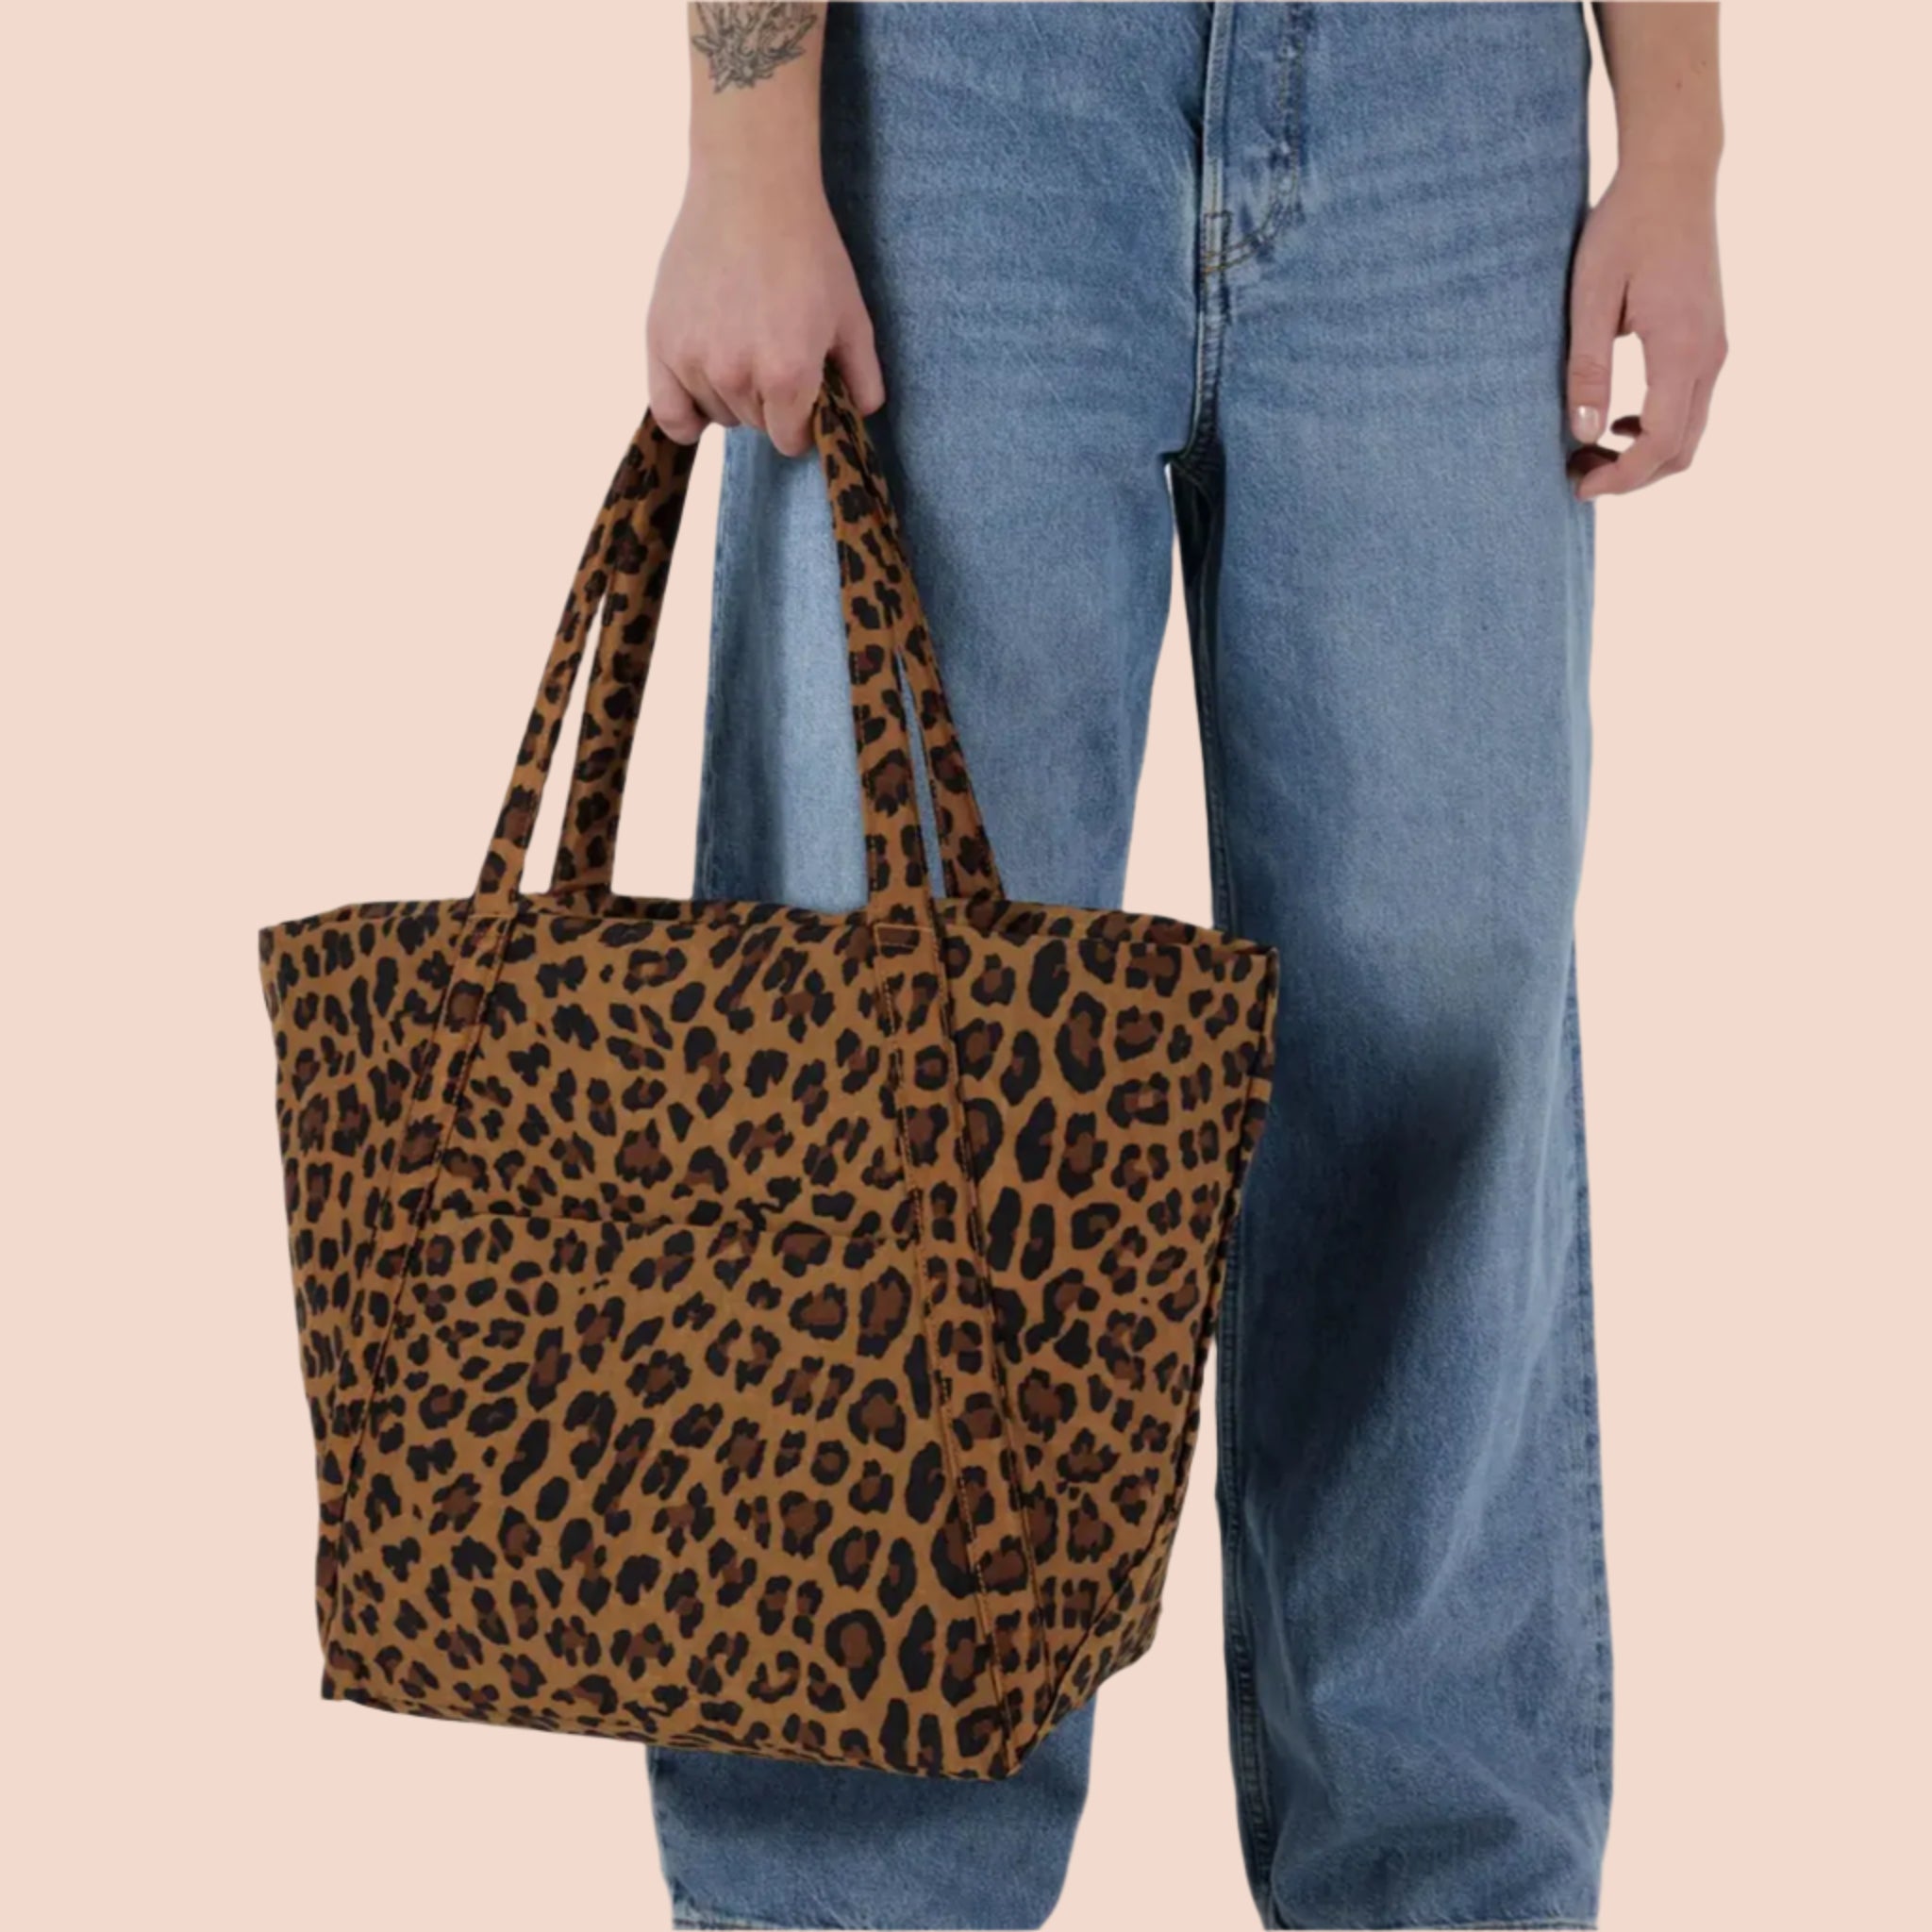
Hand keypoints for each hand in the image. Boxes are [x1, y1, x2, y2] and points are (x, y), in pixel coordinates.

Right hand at [647, 161, 883, 456]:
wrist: (751, 188)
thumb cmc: (807, 250)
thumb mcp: (852, 315)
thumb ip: (862, 376)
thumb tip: (861, 415)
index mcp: (787, 375)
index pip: (790, 439)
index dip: (801, 422)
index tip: (803, 397)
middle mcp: (736, 375)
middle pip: (755, 425)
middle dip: (770, 402)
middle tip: (773, 351)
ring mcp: (693, 359)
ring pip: (718, 413)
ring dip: (731, 396)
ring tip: (742, 344)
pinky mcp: (660, 341)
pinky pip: (668, 410)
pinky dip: (685, 415)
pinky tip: (700, 399)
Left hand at [1566, 158, 1726, 499]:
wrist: (1673, 175)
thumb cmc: (1625, 228)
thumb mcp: (1591, 297)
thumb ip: (1588, 368)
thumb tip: (1584, 434)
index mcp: (1681, 349)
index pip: (1659, 443)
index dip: (1620, 478)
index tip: (1578, 485)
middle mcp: (1709, 355)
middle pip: (1681, 450)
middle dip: (1630, 477)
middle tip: (1576, 473)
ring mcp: (1715, 347)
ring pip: (1689, 432)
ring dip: (1642, 455)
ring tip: (1589, 450)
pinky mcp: (1709, 339)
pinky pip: (1690, 406)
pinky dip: (1656, 430)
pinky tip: (1617, 420)